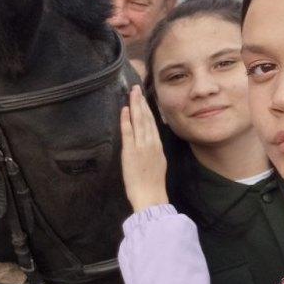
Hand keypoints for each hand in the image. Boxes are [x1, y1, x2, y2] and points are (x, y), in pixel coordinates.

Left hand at [120, 85, 168, 212]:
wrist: (151, 196)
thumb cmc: (153, 184)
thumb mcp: (158, 163)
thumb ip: (153, 150)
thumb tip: (149, 142)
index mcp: (157, 146)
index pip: (152, 123)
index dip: (147, 109)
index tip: (144, 98)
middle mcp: (151, 143)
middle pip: (146, 118)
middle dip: (141, 102)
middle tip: (136, 88)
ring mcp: (141, 147)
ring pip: (139, 121)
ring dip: (135, 106)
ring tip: (132, 93)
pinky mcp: (131, 153)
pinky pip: (128, 133)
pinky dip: (126, 120)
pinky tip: (124, 110)